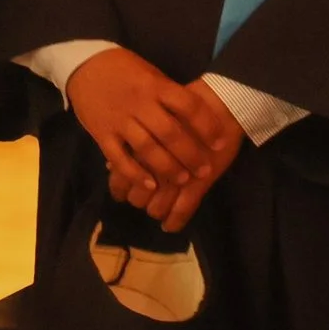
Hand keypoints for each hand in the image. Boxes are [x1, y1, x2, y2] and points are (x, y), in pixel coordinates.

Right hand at [66, 49, 237, 210]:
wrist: (83, 63)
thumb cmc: (123, 68)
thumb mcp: (149, 72)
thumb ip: (167, 94)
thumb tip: (195, 117)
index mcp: (155, 86)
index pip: (187, 105)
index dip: (206, 125)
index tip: (219, 142)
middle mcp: (139, 104)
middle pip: (170, 133)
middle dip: (191, 155)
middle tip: (204, 169)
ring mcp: (119, 120)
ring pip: (147, 149)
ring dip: (168, 168)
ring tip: (183, 180)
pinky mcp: (101, 134)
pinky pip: (119, 159)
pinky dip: (135, 174)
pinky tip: (150, 184)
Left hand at [129, 79, 240, 232]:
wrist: (219, 102)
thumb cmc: (181, 106)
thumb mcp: (150, 121)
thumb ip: (131, 144)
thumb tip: (109, 166)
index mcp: (139, 146)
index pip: (121, 178)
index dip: (119, 189)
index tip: (121, 192)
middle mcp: (154, 164)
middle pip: (137, 197)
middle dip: (138, 200)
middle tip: (141, 198)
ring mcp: (177, 175)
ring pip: (157, 207)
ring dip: (155, 210)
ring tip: (156, 209)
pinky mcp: (198, 182)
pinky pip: (183, 210)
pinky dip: (174, 221)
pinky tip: (168, 227)